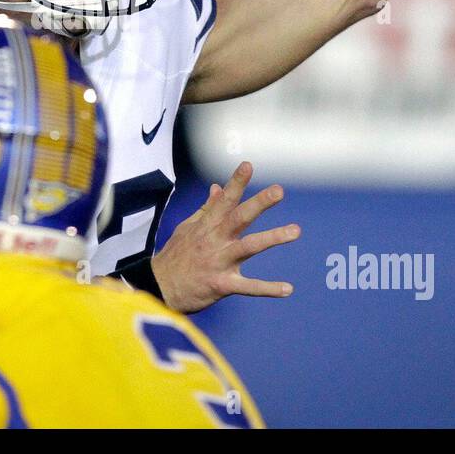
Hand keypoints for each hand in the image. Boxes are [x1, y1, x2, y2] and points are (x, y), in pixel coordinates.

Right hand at [150, 161, 299, 313]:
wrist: (159, 289)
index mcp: (207, 226)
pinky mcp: (221, 285)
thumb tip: (217, 188)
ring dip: (272, 238)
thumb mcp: (187, 229)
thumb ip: (206, 210)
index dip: (236, 182)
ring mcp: (218, 262)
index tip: (248, 165)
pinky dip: (268, 289)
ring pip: (248, 247)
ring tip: (295, 231)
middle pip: (239, 218)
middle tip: (278, 191)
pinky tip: (288, 289)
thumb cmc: (175, 256)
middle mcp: (214, 240)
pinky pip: (248, 287)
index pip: (224, 200)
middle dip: (259, 203)